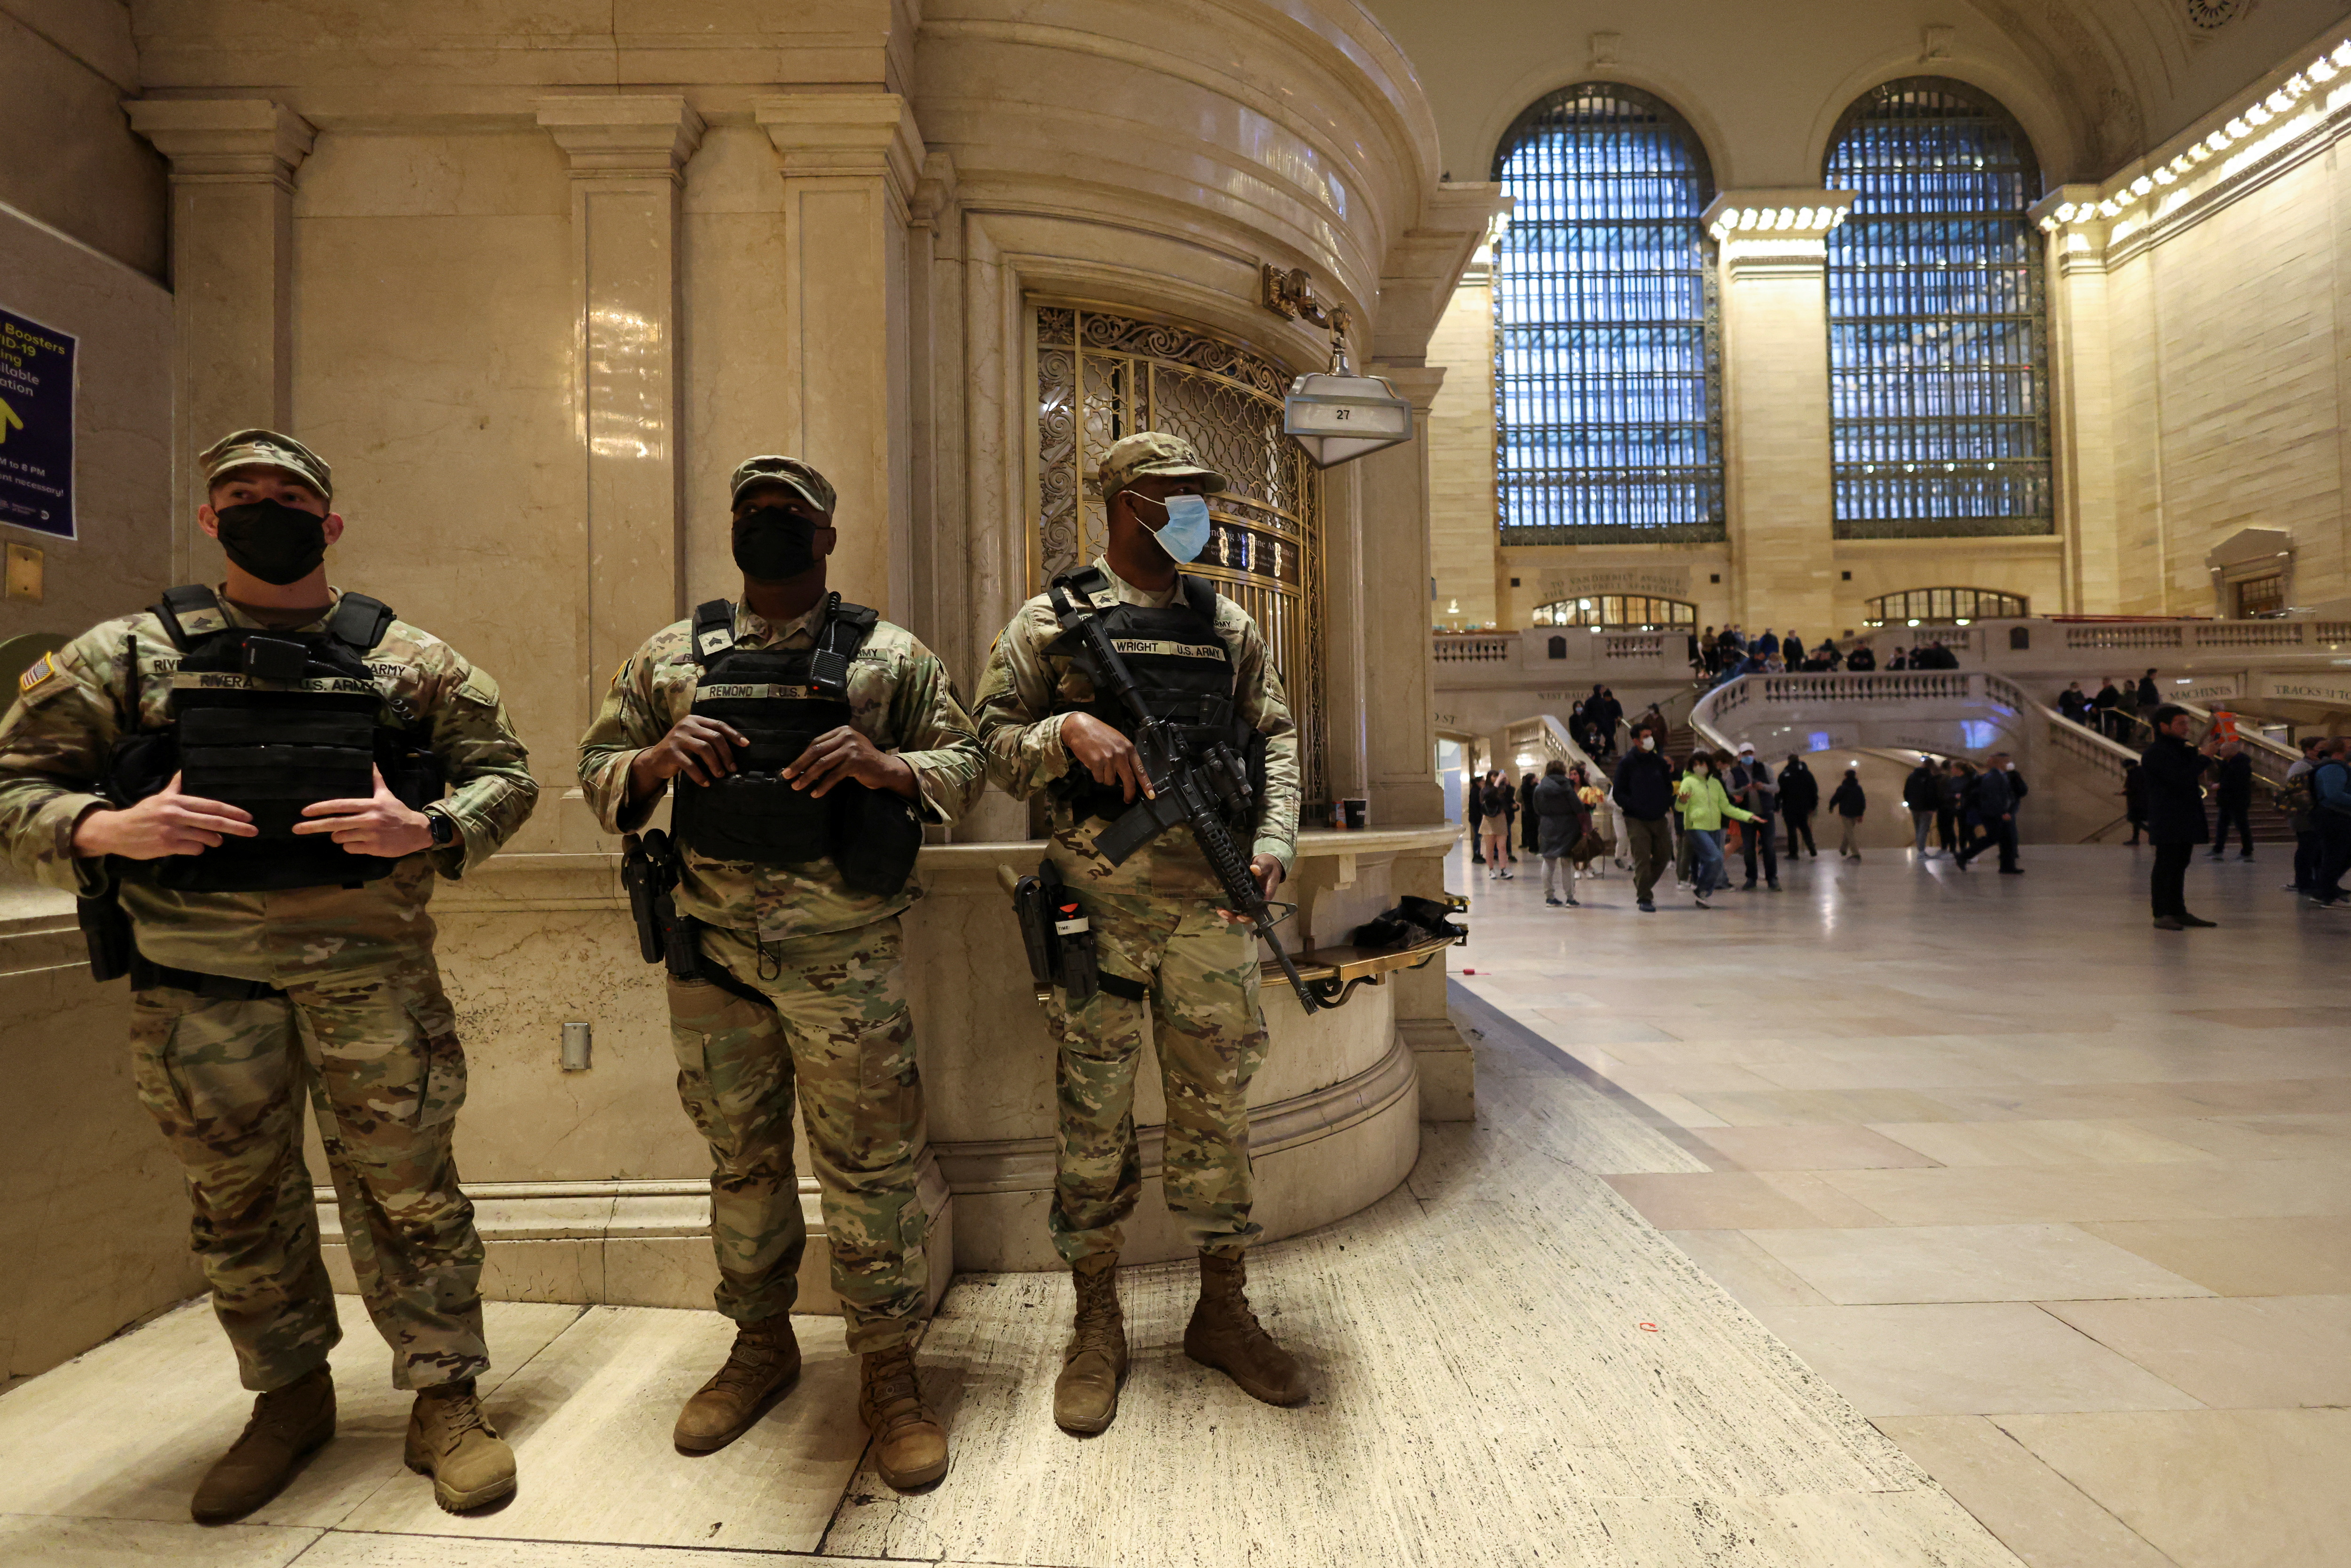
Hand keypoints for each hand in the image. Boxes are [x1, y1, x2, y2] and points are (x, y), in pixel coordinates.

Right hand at [71, 772, 255, 858]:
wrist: (116, 831)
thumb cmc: (142, 814)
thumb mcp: (159, 797)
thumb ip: (175, 787)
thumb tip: (184, 770)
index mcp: (177, 801)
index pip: (211, 805)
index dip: (232, 811)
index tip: (248, 816)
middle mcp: (176, 814)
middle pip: (214, 821)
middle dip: (236, 827)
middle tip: (253, 831)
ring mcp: (172, 831)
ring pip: (206, 838)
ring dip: (214, 840)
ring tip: (215, 840)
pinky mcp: (167, 846)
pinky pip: (194, 849)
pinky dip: (198, 849)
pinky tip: (193, 847)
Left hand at [294, 766, 435, 856]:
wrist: (418, 831)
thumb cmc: (399, 813)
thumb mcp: (387, 795)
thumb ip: (376, 781)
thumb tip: (371, 763)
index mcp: (369, 805)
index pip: (340, 805)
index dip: (321, 808)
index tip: (304, 811)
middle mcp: (368, 819)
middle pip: (334, 823)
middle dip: (312, 826)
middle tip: (296, 829)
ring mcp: (370, 834)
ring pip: (340, 837)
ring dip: (340, 836)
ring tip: (351, 833)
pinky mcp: (373, 848)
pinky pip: (350, 848)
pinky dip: (351, 846)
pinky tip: (361, 842)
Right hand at [633, 714, 747, 792]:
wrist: (655, 759)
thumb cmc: (681, 750)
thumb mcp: (694, 739)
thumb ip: (709, 738)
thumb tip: (736, 750)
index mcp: (695, 720)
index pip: (718, 725)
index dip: (734, 735)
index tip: (746, 745)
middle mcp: (686, 725)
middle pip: (714, 737)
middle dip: (726, 754)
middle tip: (732, 768)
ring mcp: (677, 737)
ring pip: (704, 749)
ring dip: (715, 764)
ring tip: (720, 775)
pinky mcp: (670, 752)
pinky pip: (690, 764)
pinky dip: (700, 775)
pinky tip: (706, 783)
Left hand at [783, 726, 916, 798]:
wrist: (886, 769)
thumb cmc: (864, 762)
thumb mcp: (847, 750)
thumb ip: (831, 750)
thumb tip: (804, 763)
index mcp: (842, 731)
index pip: (816, 743)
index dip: (802, 757)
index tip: (791, 769)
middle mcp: (846, 736)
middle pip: (816, 751)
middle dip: (800, 765)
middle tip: (787, 776)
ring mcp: (852, 748)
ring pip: (823, 763)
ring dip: (808, 776)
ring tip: (797, 786)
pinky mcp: (856, 762)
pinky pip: (834, 775)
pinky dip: (823, 785)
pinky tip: (815, 793)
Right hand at [1062, 713, 1151, 802]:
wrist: (1079, 728)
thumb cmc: (1098, 733)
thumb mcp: (1117, 741)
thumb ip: (1124, 756)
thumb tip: (1126, 776)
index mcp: (1128, 748)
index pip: (1140, 769)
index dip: (1146, 784)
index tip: (1151, 794)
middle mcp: (1120, 754)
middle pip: (1129, 780)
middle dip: (1129, 793)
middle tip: (1128, 799)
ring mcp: (1108, 759)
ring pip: (1111, 781)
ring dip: (1106, 778)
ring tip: (1100, 765)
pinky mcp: (1097, 763)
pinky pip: (1099, 779)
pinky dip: (1096, 775)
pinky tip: (1093, 765)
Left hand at [1216, 854, 1284, 925]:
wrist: (1268, 864)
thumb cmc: (1269, 865)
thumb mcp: (1266, 864)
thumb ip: (1261, 867)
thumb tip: (1254, 869)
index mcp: (1265, 896)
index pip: (1258, 911)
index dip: (1248, 917)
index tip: (1239, 917)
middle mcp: (1257, 901)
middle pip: (1248, 915)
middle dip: (1235, 917)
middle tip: (1224, 913)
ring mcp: (1250, 899)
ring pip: (1241, 913)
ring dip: (1230, 915)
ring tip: (1220, 911)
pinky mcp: (1244, 896)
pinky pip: (1237, 906)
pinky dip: (1228, 909)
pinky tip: (1220, 907)